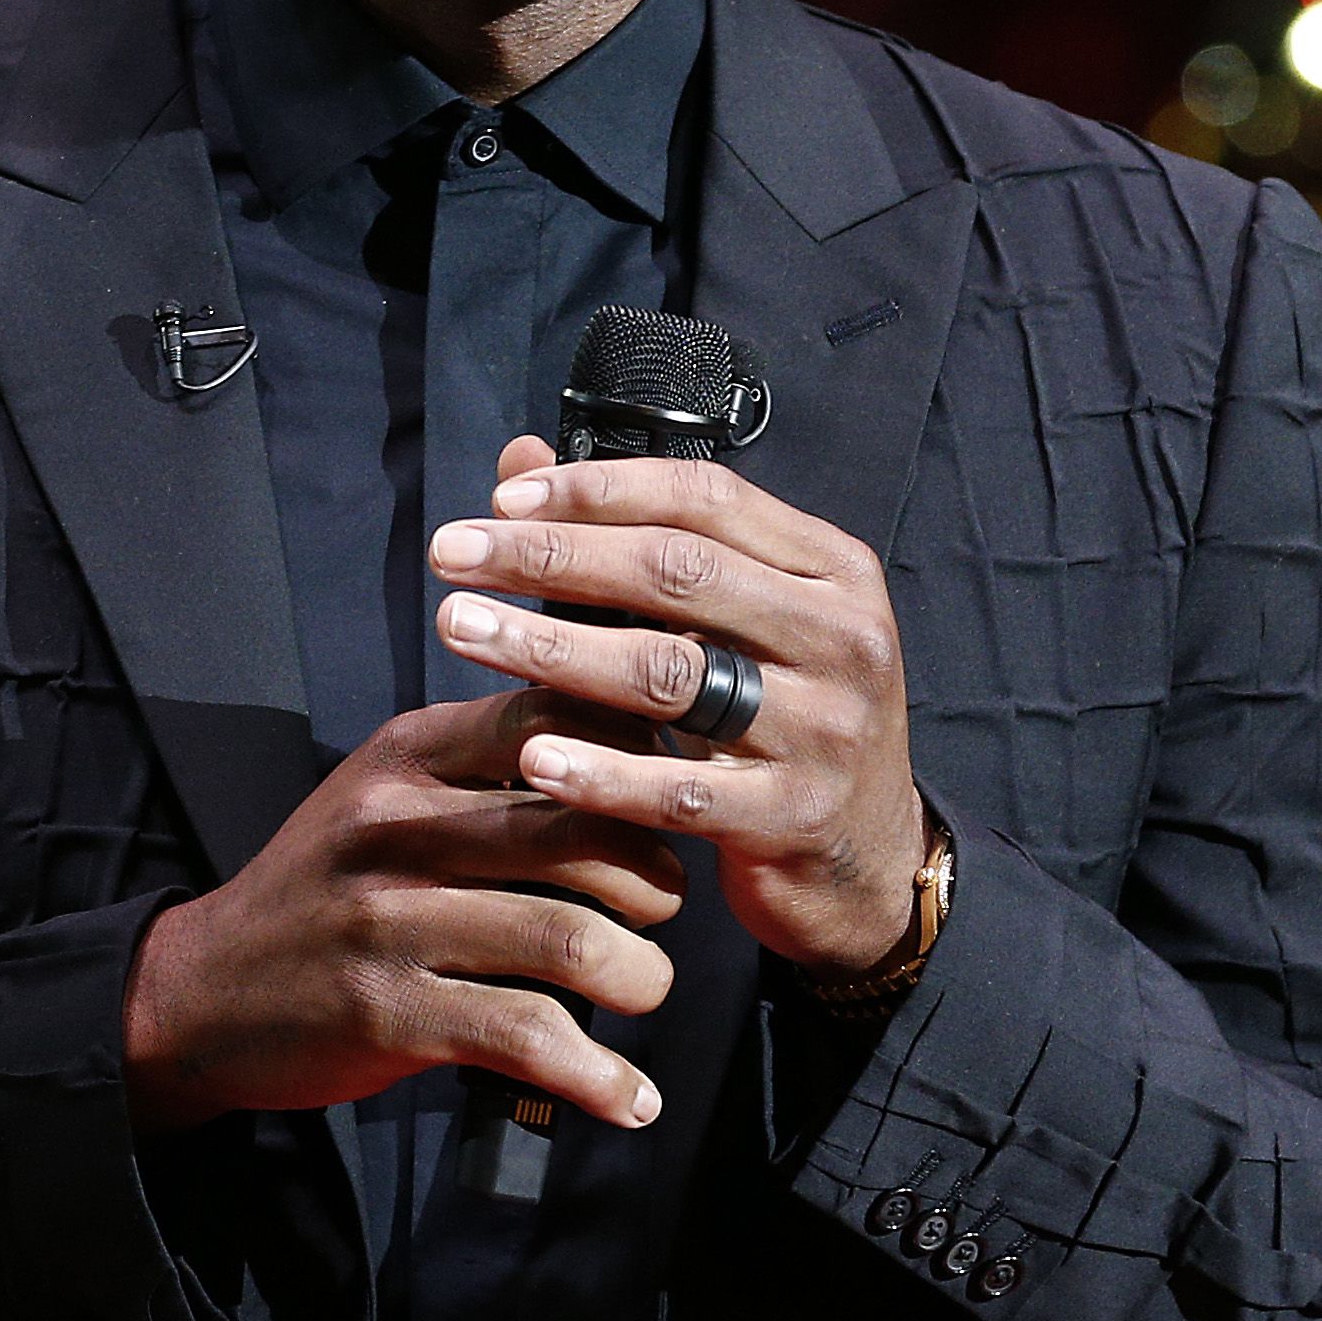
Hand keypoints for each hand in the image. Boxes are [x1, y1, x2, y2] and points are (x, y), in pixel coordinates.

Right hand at [121, 688, 685, 1133]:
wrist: (200, 993)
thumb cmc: (324, 891)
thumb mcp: (381, 796)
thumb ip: (482, 772)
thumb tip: (629, 766)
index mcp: (406, 755)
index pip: (553, 723)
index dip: (636, 762)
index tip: (669, 803)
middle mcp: (397, 824)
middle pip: (583, 830)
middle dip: (656, 877)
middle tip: (665, 909)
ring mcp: (389, 920)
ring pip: (571, 938)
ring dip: (643, 976)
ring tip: (646, 989)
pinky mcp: (387, 1013)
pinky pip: (529, 1037)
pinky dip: (601, 1076)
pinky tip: (631, 1096)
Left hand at [427, 437, 927, 980]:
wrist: (869, 862)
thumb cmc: (786, 719)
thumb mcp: (740, 618)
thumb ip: (639, 537)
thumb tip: (519, 458)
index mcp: (831, 568)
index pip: (704, 498)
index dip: (597, 490)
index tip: (501, 498)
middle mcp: (841, 636)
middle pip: (677, 572)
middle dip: (551, 555)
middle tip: (452, 555)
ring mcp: (826, 729)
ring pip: (670, 672)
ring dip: (550, 646)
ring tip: (460, 628)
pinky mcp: (795, 815)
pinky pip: (680, 788)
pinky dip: (601, 770)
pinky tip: (530, 755)